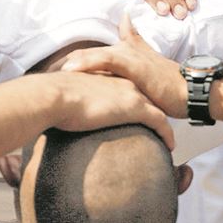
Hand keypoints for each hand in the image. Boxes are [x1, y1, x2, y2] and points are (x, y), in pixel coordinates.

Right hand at [44, 70, 175, 148]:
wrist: (54, 96)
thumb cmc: (52, 99)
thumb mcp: (65, 97)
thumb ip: (71, 104)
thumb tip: (59, 116)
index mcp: (108, 77)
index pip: (128, 89)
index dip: (135, 100)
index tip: (139, 114)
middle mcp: (123, 81)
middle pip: (146, 96)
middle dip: (154, 109)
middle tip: (159, 127)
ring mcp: (131, 93)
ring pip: (156, 109)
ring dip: (163, 124)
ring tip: (167, 138)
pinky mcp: (135, 108)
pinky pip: (160, 122)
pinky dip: (167, 133)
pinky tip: (170, 145)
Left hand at [64, 14, 186, 118]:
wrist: (193, 92)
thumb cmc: (172, 87)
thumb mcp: (151, 74)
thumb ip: (138, 60)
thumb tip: (127, 46)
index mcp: (128, 54)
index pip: (98, 54)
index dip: (77, 60)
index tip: (58, 69)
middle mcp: (127, 51)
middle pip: (92, 53)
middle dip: (71, 62)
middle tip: (48, 73)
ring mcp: (131, 56)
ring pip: (97, 55)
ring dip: (76, 62)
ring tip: (58, 70)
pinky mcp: (136, 65)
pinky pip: (108, 61)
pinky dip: (90, 63)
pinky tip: (74, 69)